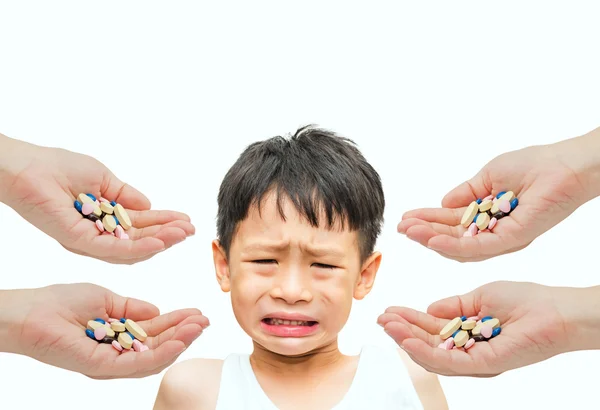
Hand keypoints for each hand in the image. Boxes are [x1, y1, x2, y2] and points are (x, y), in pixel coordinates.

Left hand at [1, 136, 193, 263]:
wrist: (26, 167)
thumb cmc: (57, 167)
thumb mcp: (102, 178)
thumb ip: (125, 195)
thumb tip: (149, 206)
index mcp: (104, 218)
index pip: (139, 225)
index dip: (164, 223)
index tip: (187, 221)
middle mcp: (98, 233)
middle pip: (139, 240)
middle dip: (167, 235)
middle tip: (191, 231)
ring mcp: (88, 240)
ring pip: (131, 249)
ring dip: (160, 243)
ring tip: (182, 235)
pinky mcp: (79, 242)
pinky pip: (114, 250)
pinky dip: (139, 248)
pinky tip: (160, 242)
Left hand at [3, 283, 208, 378]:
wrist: (31, 312)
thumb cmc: (61, 303)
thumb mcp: (106, 300)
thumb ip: (132, 308)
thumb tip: (157, 310)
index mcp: (118, 336)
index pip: (154, 333)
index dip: (177, 323)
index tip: (196, 313)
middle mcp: (117, 353)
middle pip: (159, 347)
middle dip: (184, 333)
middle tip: (205, 320)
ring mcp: (111, 361)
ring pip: (154, 357)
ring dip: (180, 342)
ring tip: (199, 326)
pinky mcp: (102, 366)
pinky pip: (138, 363)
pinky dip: (163, 352)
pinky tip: (180, 339)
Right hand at [377, 281, 574, 376]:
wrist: (554, 311)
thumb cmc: (524, 302)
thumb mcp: (479, 298)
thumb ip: (453, 307)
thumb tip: (428, 309)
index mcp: (467, 334)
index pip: (431, 329)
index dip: (409, 320)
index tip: (389, 310)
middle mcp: (468, 350)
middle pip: (427, 344)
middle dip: (402, 330)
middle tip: (381, 318)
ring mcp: (475, 359)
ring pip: (433, 355)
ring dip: (407, 340)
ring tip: (387, 325)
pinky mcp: (484, 365)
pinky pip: (448, 362)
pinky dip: (425, 351)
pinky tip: (407, 338)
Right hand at [397, 143, 587, 261]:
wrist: (566, 165)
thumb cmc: (534, 165)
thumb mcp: (489, 176)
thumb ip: (466, 192)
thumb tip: (442, 204)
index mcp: (487, 216)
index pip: (452, 222)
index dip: (428, 221)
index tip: (405, 219)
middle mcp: (493, 231)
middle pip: (452, 238)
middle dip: (424, 233)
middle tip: (401, 228)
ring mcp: (503, 238)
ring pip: (460, 247)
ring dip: (432, 240)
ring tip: (410, 232)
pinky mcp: (513, 240)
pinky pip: (478, 248)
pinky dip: (453, 245)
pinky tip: (432, 239)